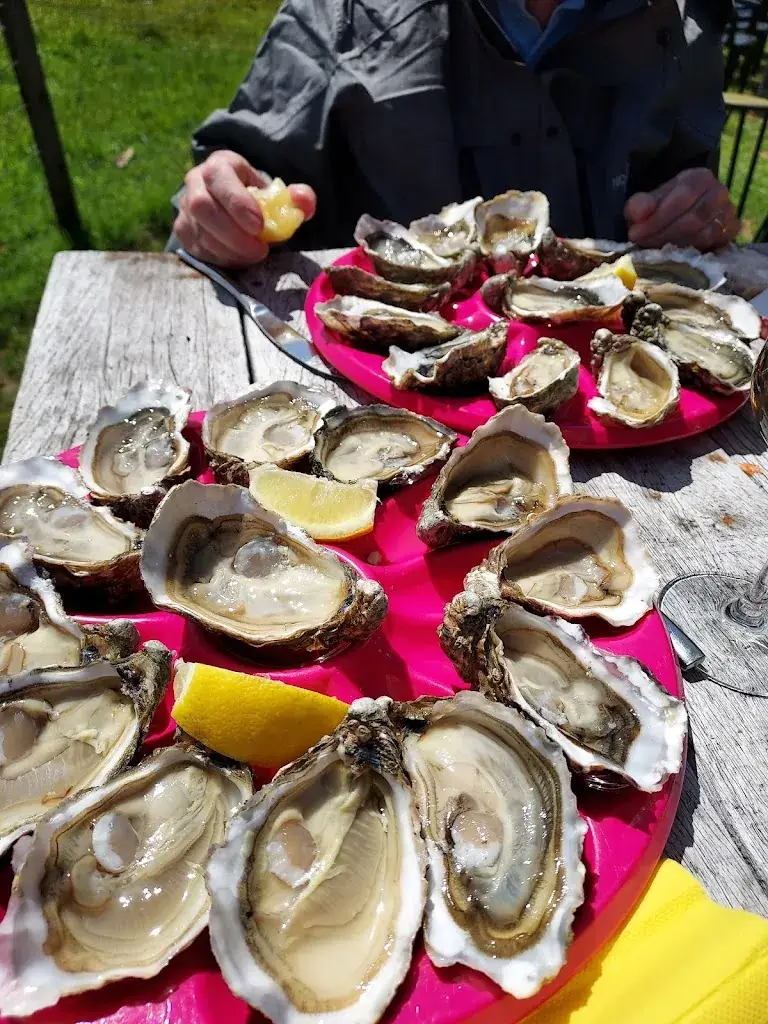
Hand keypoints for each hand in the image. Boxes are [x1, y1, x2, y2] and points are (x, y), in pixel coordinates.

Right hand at [173, 150, 316, 266]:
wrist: (233, 206)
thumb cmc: (258, 200)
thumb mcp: (280, 194)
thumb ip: (297, 197)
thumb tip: (302, 201)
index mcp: (221, 165)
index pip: (220, 177)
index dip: (238, 203)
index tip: (259, 226)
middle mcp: (196, 181)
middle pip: (202, 207)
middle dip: (233, 234)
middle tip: (259, 250)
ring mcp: (185, 207)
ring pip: (199, 231)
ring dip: (229, 250)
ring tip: (253, 255)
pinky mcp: (182, 230)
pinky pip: (197, 248)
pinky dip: (221, 259)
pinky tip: (239, 259)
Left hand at [624, 168, 738, 250]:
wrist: (679, 215)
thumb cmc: (660, 208)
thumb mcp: (645, 203)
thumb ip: (640, 205)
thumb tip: (641, 213)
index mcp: (700, 178)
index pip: (683, 196)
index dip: (658, 218)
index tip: (635, 234)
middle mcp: (719, 192)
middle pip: (693, 219)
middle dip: (663, 236)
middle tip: (642, 246)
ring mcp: (728, 213)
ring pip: (703, 235)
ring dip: (675, 247)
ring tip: (654, 252)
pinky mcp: (730, 232)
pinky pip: (714, 246)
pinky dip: (692, 254)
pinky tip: (673, 257)